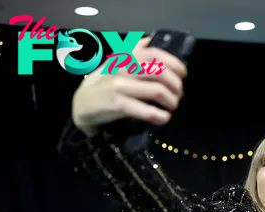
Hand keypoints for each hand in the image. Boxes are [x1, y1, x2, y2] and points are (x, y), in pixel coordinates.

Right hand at [71, 36, 187, 136]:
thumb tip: (149, 40)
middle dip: (175, 85)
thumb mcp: (116, 64)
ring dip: (171, 101)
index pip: (154, 54)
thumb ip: (133, 52)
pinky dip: (159, 116)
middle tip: (178, 95)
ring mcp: (120, 87)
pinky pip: (145, 110)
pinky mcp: (118, 105)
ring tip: (172, 107)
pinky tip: (164, 118)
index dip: (173, 62)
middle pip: (159, 72)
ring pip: (156, 90)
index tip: (183, 73)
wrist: (82, 103)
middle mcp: (123, 69)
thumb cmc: (105, 83)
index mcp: (126, 58)